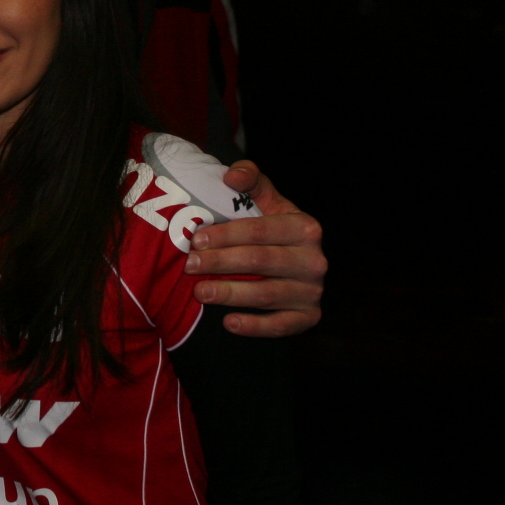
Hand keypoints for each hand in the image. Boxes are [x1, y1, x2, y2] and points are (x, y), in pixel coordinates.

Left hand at [184, 160, 324, 336]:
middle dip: (221, 262)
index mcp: (305, 227)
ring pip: (267, 294)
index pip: (260, 230)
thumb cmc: (268, 224)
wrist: (289, 257)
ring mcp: (313, 291)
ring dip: (231, 293)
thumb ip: (249, 178)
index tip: (196, 239)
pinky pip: (281, 325)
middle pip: (261, 261)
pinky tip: (228, 322)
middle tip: (190, 265)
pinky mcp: (308, 317)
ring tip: (199, 292)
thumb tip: (231, 177)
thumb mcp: (263, 197)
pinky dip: (255, 327)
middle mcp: (314, 260)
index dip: (226, 234)